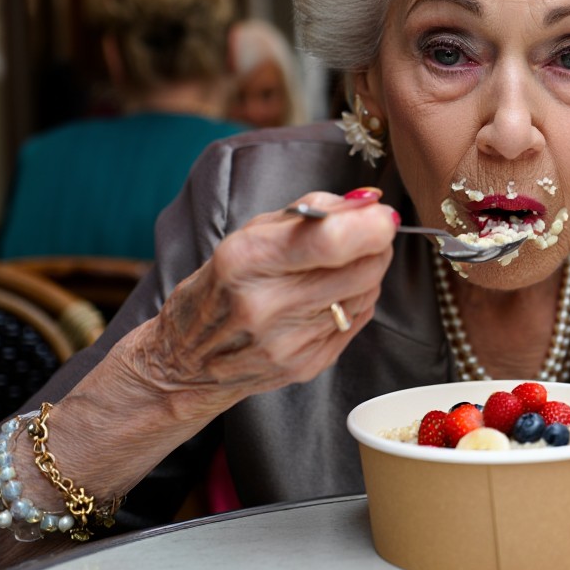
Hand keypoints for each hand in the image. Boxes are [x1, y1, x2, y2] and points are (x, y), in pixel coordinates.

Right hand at [116, 188, 397, 419]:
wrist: (187, 359)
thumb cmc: (223, 283)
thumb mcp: (251, 233)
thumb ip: (312, 212)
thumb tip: (368, 203)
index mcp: (246, 261)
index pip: (331, 242)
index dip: (371, 226)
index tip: (382, 215)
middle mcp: (265, 305)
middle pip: (362, 269)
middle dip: (376, 246)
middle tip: (368, 235)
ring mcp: (287, 342)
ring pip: (365, 294)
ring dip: (366, 273)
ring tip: (339, 267)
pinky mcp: (305, 366)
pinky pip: (356, 321)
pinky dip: (353, 302)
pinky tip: (327, 298)